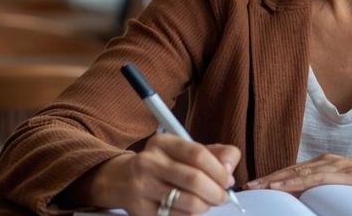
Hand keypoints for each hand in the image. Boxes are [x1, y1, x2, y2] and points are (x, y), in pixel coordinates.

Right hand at [75, 134, 239, 215]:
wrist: (122, 180)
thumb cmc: (162, 165)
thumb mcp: (184, 151)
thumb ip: (214, 154)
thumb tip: (230, 168)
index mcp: (162, 143)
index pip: (198, 154)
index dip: (219, 170)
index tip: (228, 180)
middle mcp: (148, 162)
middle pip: (194, 180)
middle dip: (216, 192)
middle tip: (222, 196)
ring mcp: (142, 187)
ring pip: (188, 203)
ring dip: (206, 206)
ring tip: (207, 202)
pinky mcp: (141, 211)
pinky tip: (191, 210)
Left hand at [245, 154, 351, 196]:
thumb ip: (333, 192)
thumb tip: (315, 203)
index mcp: (330, 164)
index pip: (295, 172)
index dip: (275, 178)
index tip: (257, 186)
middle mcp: (329, 161)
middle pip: (291, 170)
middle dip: (268, 179)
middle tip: (247, 187)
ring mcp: (337, 166)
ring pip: (297, 173)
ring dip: (274, 180)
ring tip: (255, 187)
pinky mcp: (345, 175)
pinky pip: (313, 178)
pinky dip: (292, 182)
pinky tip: (278, 187)